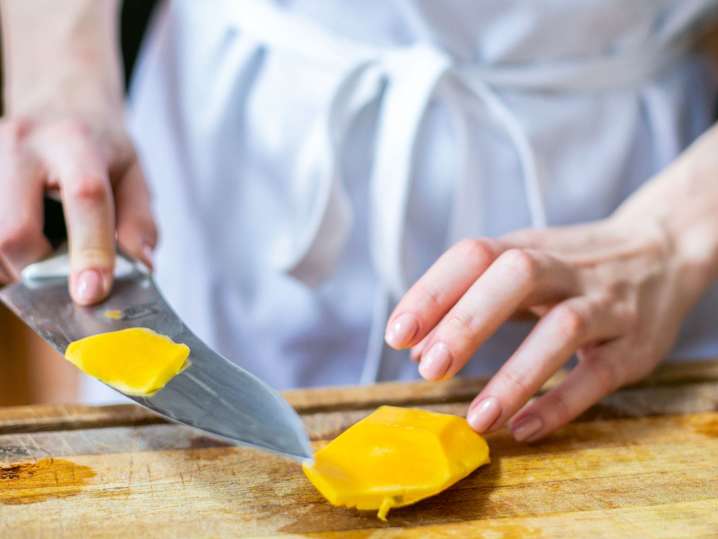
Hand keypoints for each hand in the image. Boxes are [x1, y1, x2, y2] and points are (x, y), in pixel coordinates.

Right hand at [0, 114, 156, 303]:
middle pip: (13, 232)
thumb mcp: (134, 175)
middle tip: (58, 277)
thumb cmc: (99, 146)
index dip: (90, 252)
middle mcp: (22, 144)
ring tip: (36, 259)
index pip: (84, 199)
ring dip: (11, 268)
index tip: (92, 292)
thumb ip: (139, 223)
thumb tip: (141, 269)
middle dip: (37, 271)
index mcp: (76, 142)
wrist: (57, 100)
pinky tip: (17, 250)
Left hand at [385, 215, 710, 441]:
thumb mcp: (524, 264)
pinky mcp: (635, 344)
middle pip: (517, 275)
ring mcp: (605, 303)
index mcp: (528, 247)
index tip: (398, 335)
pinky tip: (523, 428)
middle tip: (430, 368)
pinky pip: (598, 374)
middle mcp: (567, 268)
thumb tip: (416, 348)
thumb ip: (470, 299)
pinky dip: (560, 403)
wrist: (663, 250)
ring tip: (478, 417)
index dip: (432, 291)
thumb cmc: (573, 267)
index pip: (475, 254)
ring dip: (516, 375)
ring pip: (563, 328)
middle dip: (468, 321)